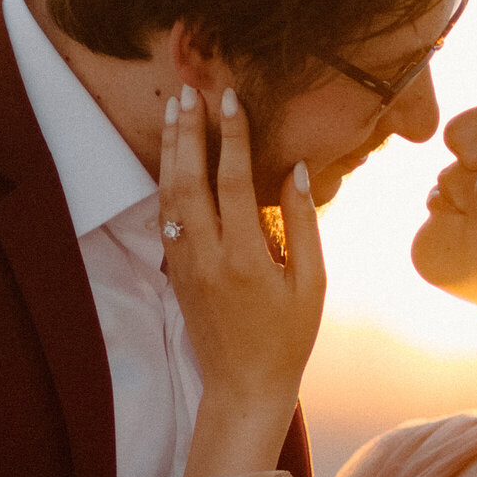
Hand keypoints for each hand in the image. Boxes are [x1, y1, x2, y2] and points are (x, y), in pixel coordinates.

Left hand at [159, 85, 324, 476]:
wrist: (243, 385)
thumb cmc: (288, 337)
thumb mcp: (311, 283)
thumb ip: (304, 224)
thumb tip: (297, 169)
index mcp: (246, 258)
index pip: (233, 182)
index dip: (231, 136)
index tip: (230, 99)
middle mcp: (208, 257)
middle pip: (189, 181)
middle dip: (187, 132)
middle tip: (187, 91)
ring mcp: (186, 264)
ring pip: (169, 196)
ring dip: (170, 150)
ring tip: (172, 110)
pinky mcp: (177, 272)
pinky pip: (167, 217)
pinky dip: (165, 181)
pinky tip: (169, 156)